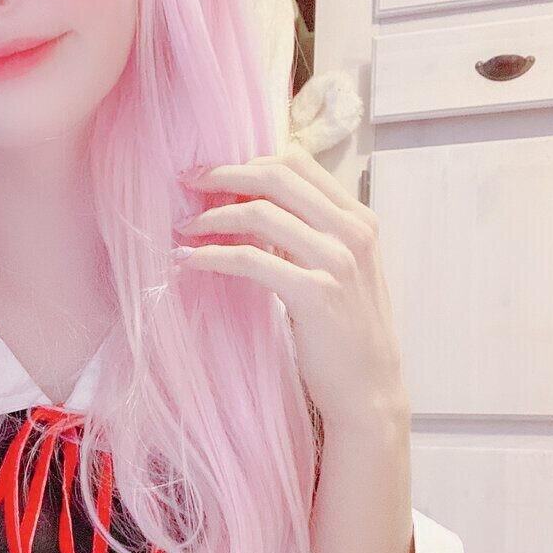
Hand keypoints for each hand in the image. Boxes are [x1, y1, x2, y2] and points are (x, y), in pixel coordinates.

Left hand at [174, 145, 407, 425]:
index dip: (248, 162)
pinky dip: (213, 256)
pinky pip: (251, 260)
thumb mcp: (336, 270)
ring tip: (183, 229)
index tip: (211, 174)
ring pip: (260, 214)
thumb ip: (307, 235)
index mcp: (358, 218)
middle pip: (277, 177)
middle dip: (223, 174)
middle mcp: (352, 231)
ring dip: (212, 217)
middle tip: (187, 183)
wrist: (369, 390)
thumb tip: (251, 206)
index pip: (298, 162)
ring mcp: (337, 261)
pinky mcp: (315, 294)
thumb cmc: (344, 333)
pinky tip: (190, 261)